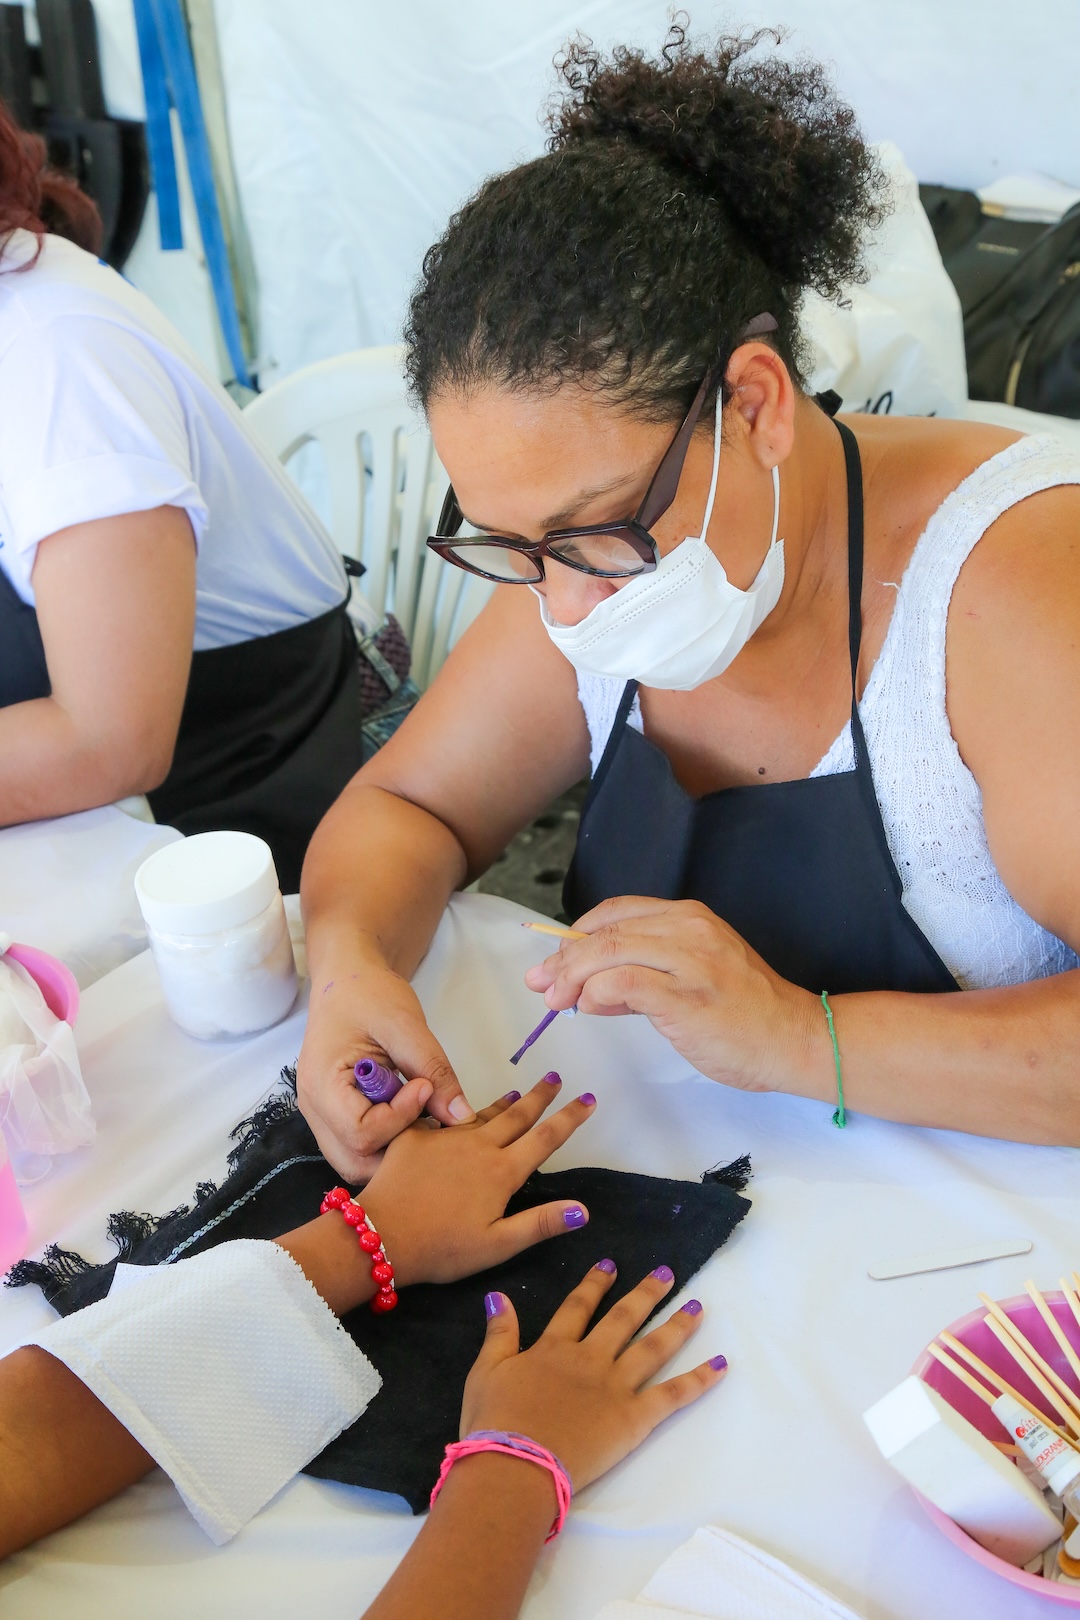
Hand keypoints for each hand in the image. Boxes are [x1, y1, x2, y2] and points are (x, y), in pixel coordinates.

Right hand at [296, 954, 474, 1182]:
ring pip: (356, 1162)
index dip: (401, 1117)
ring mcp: (322, 1116)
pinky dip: (388, 1142)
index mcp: (322, 1084)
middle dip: (398, 1151)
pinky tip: (411, 1117)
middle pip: (354, 1162)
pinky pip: (359, 1146)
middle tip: (428, 1117)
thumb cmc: (370, 993)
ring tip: (421, 1118)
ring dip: (394, 1151)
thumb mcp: (406, 1025)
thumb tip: (462, 1117)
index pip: (361, 1133)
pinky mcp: (335, 1115)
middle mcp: (314, 1110)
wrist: (347, 978)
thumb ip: (434, 1070)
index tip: (424, 1086)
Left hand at [361, 1074, 596, 1286]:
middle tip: (555, 1077)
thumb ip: (540, 1223)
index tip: (588, 1099)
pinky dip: (456, 1111)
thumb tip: (583, 1208)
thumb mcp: (497, 1245)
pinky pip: (440, 1118)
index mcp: (502, 1172)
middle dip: (540, 1097)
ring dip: (504, 1103)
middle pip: (517, 1116)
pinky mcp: (414, 1136)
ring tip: (518, 1092)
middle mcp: (478, 1147)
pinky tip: (457, 1111)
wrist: (381, 1234)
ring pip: (482, 1114)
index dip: (570, 1118)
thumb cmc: (442, 1249)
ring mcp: (445, 1138)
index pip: (545, 1139)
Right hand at [459, 1261, 726, 1490]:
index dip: (594, 1285)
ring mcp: (616, 1386)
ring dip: (677, 1325)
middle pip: (623, 1319)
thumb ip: (499, 1333)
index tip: (610, 1265)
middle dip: (646, 1294)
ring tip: (698, 1307)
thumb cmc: (495, 1424)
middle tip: (667, 1273)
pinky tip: (721, 1365)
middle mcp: (590, 1359)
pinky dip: (699, 1379)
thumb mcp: (485, 1372)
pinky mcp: (635, 1418)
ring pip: (653, 1347)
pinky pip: (673, 1395)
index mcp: (554, 1349)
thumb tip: (498, 1296)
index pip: (578, 1308)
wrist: (516, 1464)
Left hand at [523, 895, 817, 1092]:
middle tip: (542, 985)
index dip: (574, 936)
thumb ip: (640, 977)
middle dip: (563, 959)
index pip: (615, 913)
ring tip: (558, 1001)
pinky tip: (590, 1008)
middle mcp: (688, 929)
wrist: (793, 1038)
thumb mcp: (692, 977)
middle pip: (605, 931)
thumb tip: (588, 990)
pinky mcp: (688, 997)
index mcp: (688, 917)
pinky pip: (625, 985)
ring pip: (608, 952)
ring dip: (572, 978)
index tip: (553, 963)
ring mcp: (690, 961)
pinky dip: (597, 994)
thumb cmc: (744, 1012)